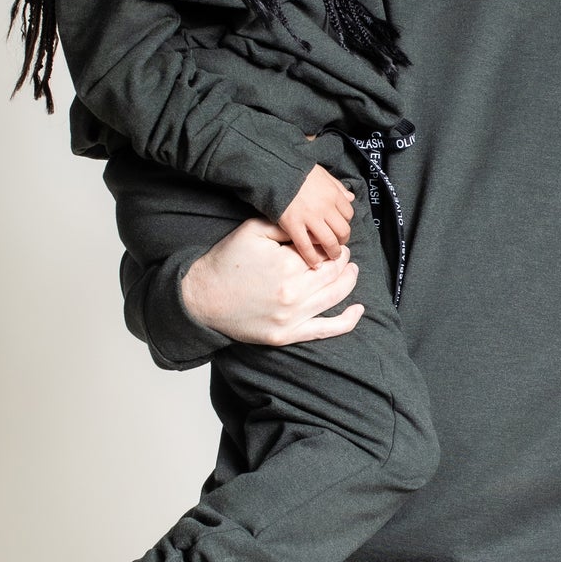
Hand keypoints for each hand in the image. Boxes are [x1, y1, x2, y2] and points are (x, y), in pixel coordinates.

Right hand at [179, 218, 364, 345]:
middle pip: (333, 274)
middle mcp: (293, 293)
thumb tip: (313, 227)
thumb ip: (285, 225)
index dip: (330, 245)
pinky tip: (358, 310)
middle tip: (342, 253)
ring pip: (334, 297)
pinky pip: (325, 330)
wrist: (202, 298)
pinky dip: (347, 321)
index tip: (329, 241)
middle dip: (341, 260)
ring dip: (348, 281)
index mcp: (286, 265)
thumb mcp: (252, 231)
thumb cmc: (226, 262)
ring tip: (351, 270)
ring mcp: (291, 318)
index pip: (323, 252)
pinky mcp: (286, 335)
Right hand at [278, 163, 354, 266]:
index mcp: (332, 194)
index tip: (339, 226)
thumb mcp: (322, 173)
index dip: (345, 222)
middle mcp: (325, 207)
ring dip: (332, 252)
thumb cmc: (297, 170)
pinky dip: (312, 257)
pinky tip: (315, 264)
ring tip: (331, 257)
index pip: (348, 214)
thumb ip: (337, 186)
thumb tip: (350, 197)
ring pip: (328, 241)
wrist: (275, 169)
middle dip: (343, 240)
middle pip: (342, 230)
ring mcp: (309, 217)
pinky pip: (306, 246)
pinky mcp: (293, 225)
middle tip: (338, 245)